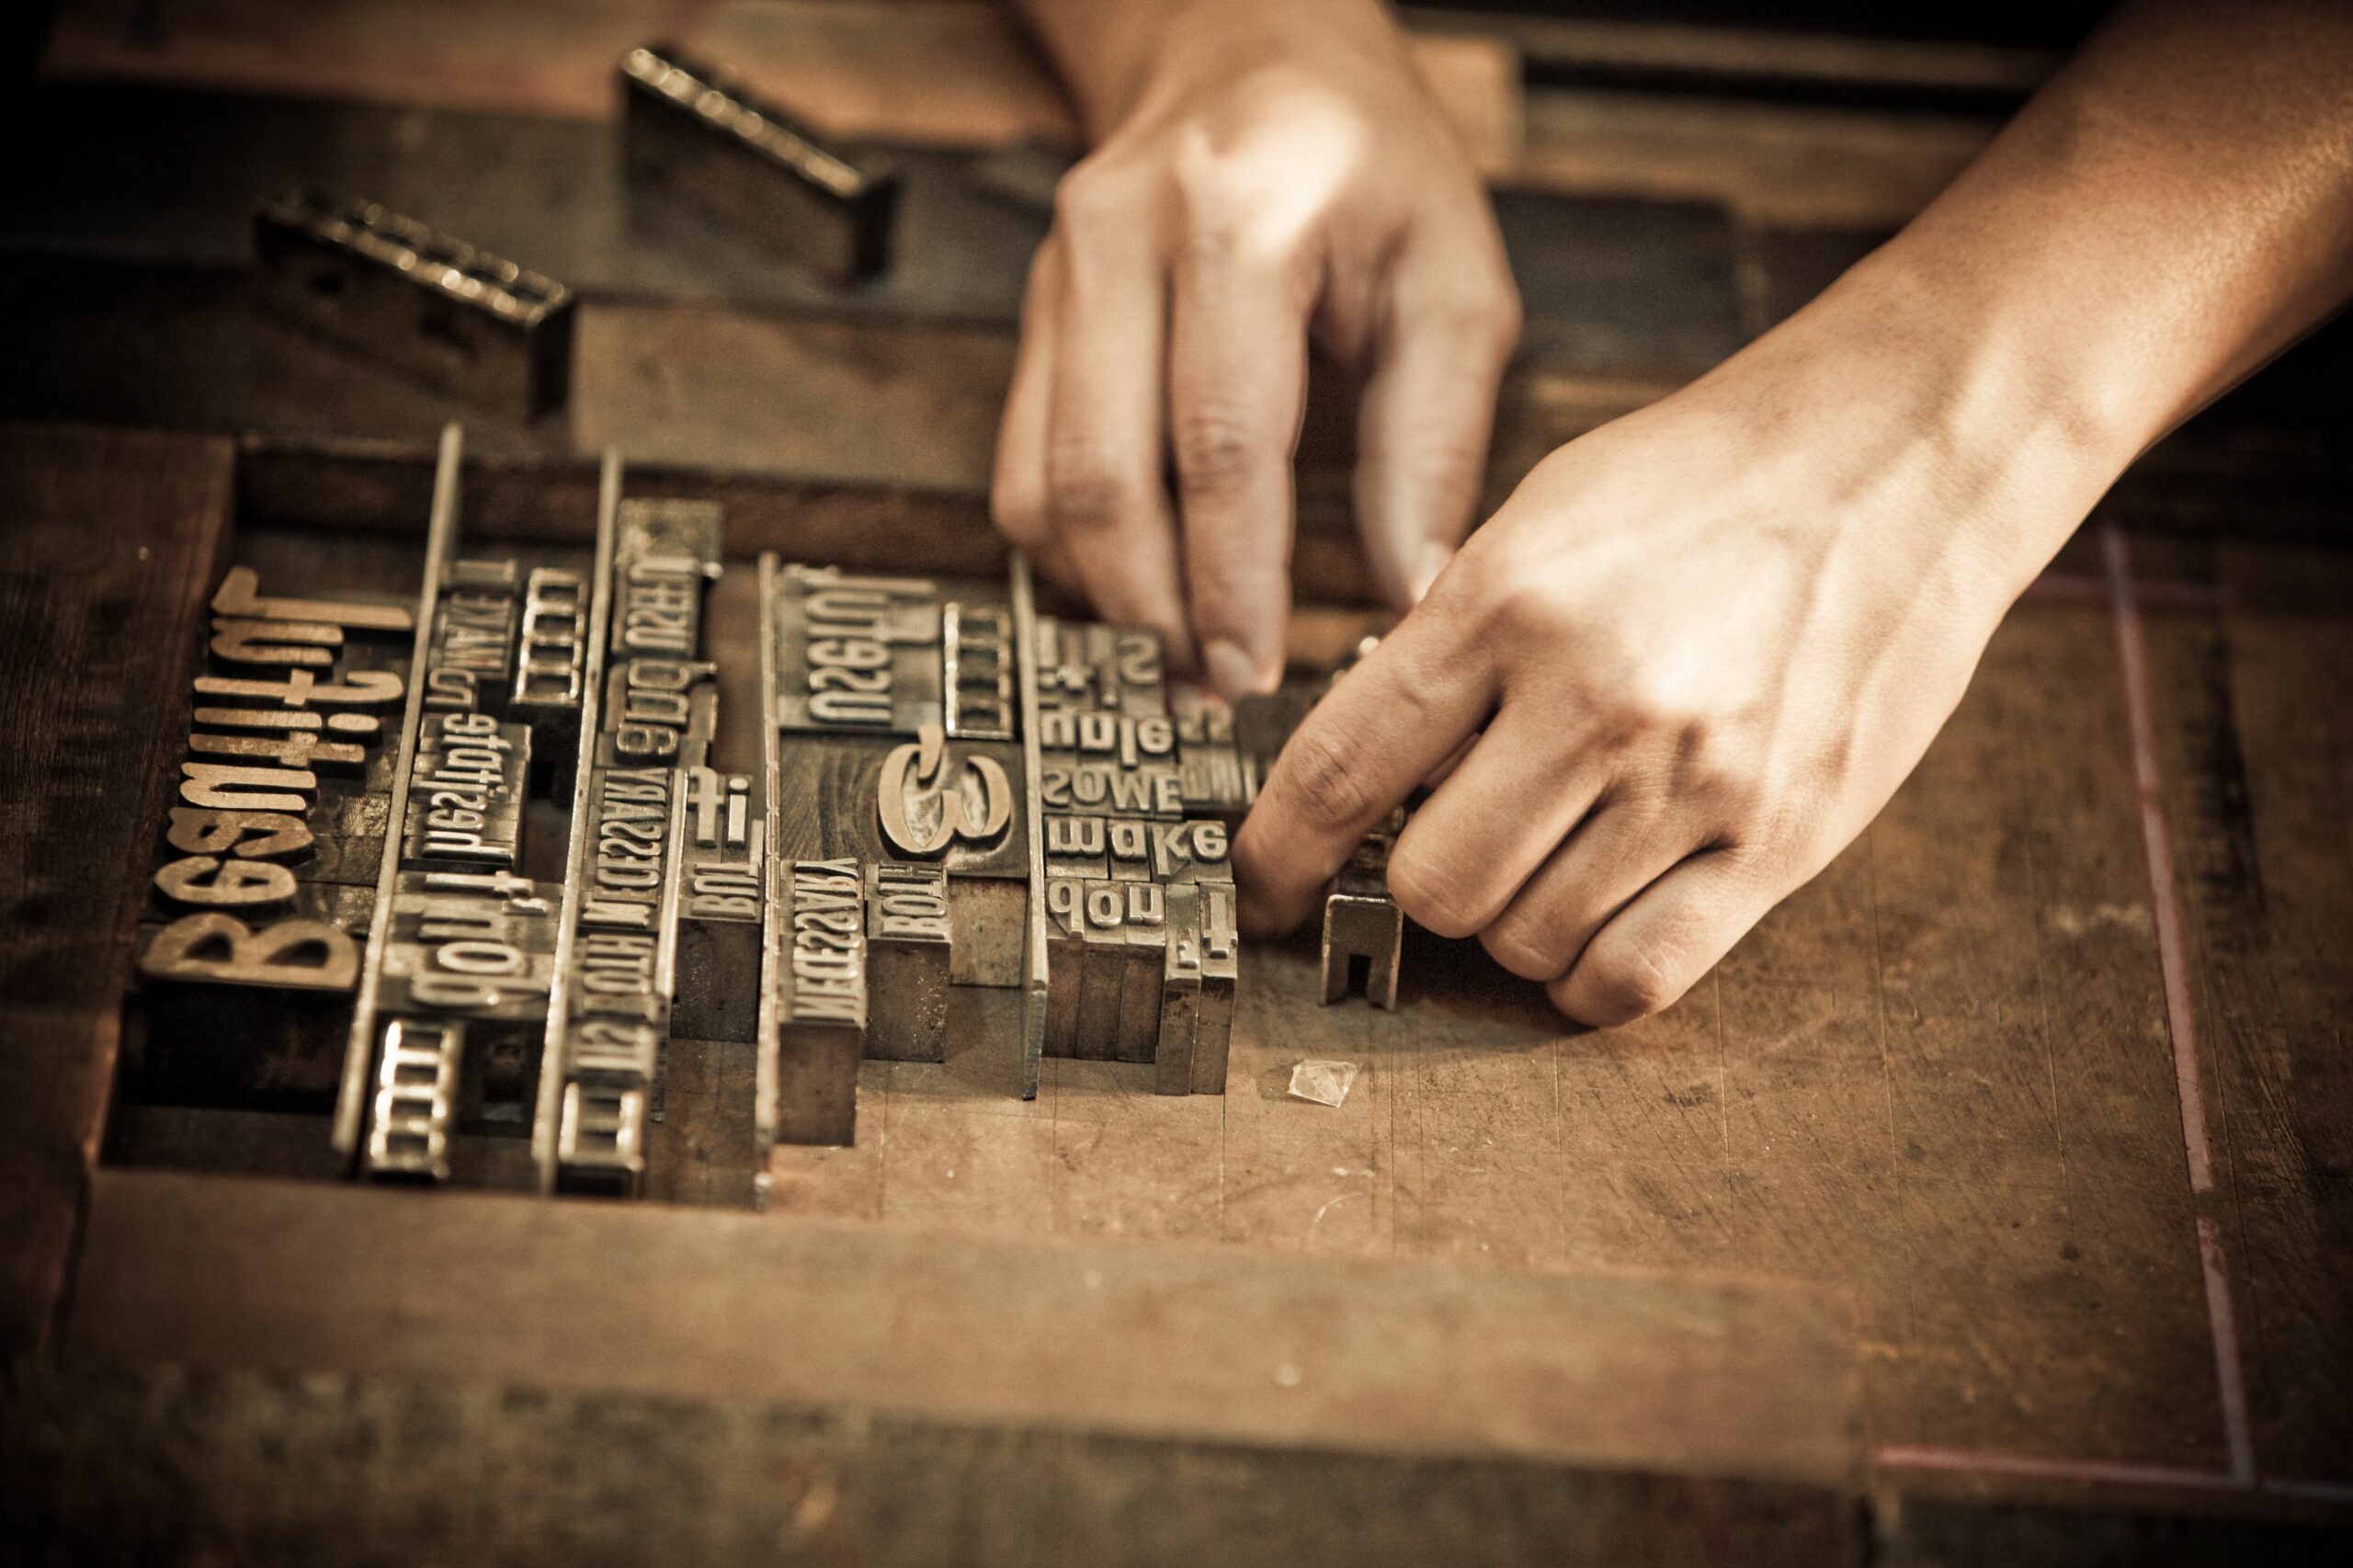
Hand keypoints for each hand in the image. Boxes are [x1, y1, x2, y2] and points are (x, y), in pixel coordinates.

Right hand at [992, 0, 1519, 695]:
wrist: (1250, 51)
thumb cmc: (1364, 159)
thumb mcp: (1450, 276)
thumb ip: (1432, 438)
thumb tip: (1410, 587)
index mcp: (1239, 224)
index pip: (1221, 444)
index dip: (1233, 580)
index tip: (1257, 671)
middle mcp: (1122, 242)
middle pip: (1103, 476)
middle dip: (1154, 611)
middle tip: (1208, 690)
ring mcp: (1060, 277)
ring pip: (1041, 483)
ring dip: (1103, 595)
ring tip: (1176, 659)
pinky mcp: (1035, 315)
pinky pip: (1021, 464)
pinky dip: (1072, 550)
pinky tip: (1136, 590)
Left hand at [1234, 276, 2117, 1022]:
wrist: (1904, 452)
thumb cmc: (1714, 475)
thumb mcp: (1540, 514)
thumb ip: (1450, 640)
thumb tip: (1371, 766)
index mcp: (1509, 600)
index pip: (1341, 768)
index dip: (1277, 853)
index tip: (1261, 885)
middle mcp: (1596, 697)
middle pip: (1431, 886)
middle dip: (1412, 885)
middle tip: (1441, 848)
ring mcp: (1696, 780)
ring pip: (1525, 942)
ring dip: (1508, 924)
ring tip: (1540, 860)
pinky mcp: (1781, 842)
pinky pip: (1637, 979)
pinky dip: (1587, 975)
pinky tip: (1592, 922)